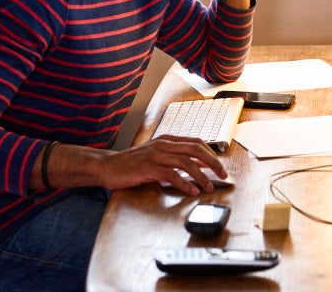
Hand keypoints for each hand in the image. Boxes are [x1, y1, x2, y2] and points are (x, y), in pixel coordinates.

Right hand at [99, 136, 226, 195]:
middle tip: (223, 176)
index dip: (212, 154)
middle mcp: (163, 144)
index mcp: (167, 140)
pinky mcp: (148, 167)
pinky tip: (191, 191)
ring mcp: (155, 155)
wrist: (108, 166)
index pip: (196, 142)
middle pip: (195, 150)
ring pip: (186, 162)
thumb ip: (174, 159)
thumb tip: (197, 167)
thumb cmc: (132, 164)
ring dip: (201, 176)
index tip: (221, 167)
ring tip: (208, 187)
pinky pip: (171, 175)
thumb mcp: (156, 157)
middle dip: (213, 163)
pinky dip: (184, 183)